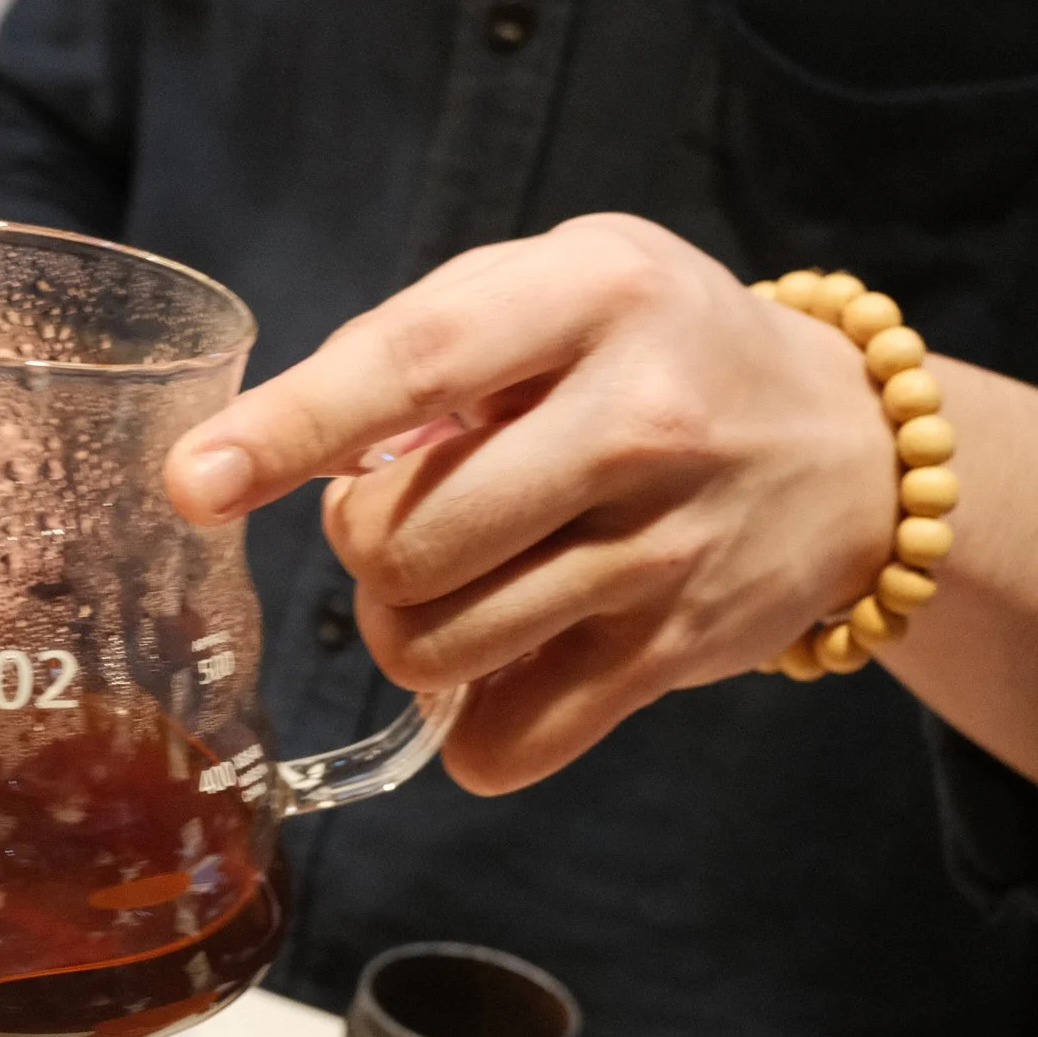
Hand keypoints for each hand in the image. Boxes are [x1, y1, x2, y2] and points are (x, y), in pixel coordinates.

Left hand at [163, 214, 899, 793]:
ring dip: (407, 632)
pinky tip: (509, 657)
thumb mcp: (553, 294)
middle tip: (412, 520)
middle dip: (365, 547)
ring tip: (463, 581)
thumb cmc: (650, 357)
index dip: (287, 432)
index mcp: (591, 295)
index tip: (192, 482)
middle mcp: (639, 419)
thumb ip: (419, 350)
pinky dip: (471, 724)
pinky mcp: (675, 654)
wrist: (845, 449)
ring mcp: (665, 546)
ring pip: (434, 647)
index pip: (410, 365)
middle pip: (401, 541)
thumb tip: (268, 450)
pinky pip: (505, 742)